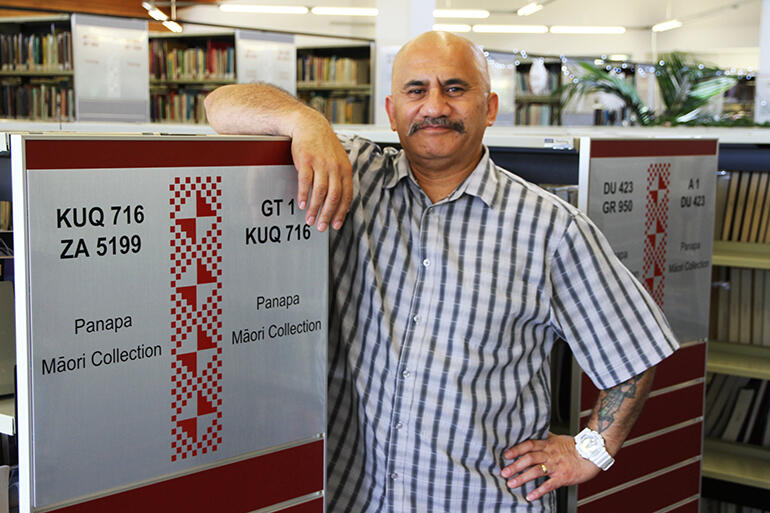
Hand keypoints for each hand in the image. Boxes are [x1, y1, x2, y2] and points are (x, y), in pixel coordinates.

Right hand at [290, 111, 352, 231]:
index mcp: (345, 169)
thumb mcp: (338, 161)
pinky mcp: (306, 160)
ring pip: (320, 192)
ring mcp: (320, 164)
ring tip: (310, 218)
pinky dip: (304, 195)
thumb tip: (342, 202)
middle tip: (322, 226)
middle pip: (333, 197)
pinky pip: (305, 182)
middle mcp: (335, 167)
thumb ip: (340, 179)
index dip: (341, 213)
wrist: (310, 125)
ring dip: (314, 208)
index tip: (336, 225)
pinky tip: (302, 204)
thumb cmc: (323, 145)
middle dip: (327, 215)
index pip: (346, 196)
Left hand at [500, 432, 600, 501]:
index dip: (516, 449)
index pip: (529, 445)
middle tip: (504, 472)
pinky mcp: (563, 477)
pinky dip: (539, 491)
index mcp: (548, 444)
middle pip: (529, 458)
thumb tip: (535, 433)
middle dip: (515, 466)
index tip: (506, 455)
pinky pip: (549, 485)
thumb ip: (546, 438)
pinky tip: (530, 496)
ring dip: (522, 478)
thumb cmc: (575, 447)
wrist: (592, 454)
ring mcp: (556, 466)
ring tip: (511, 484)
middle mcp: (550, 454)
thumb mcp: (558, 439)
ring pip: (536, 471)